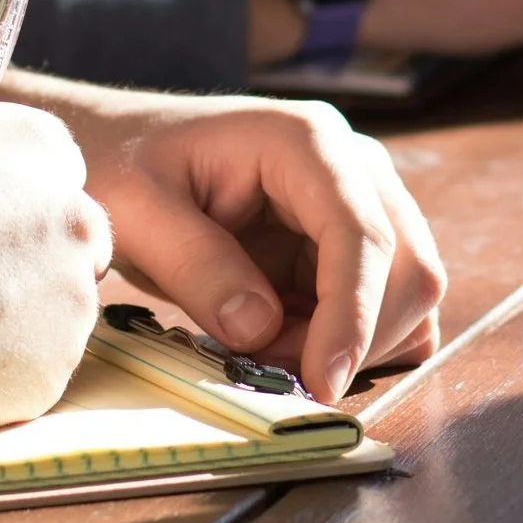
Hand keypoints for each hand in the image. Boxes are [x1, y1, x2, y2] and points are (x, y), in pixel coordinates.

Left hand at [6, 79, 446, 403]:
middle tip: (268, 368)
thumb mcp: (136, 212)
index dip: (352, 315)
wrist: (114, 147)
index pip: (361, 233)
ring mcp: (358, 200)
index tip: (320, 382)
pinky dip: (352, 340)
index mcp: (305, 140)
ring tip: (264, 348)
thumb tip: (261, 329)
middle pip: (408, 266)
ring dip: (352, 343)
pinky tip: (288, 342)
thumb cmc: (120, 164)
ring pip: (406, 292)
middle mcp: (351, 163)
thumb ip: (197, 266)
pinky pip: (386, 304)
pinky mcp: (348, 241)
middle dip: (352, 336)